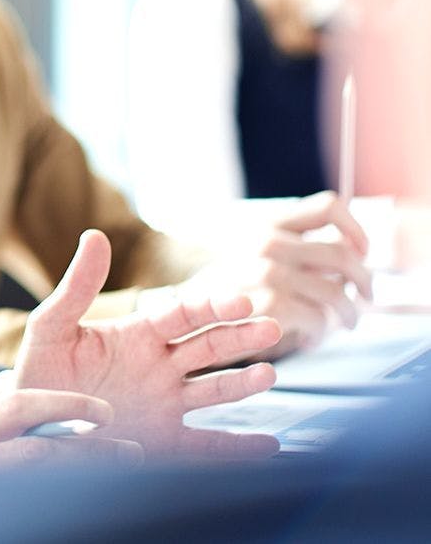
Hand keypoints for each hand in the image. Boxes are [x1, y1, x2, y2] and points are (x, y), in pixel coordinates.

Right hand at [0, 389, 140, 502]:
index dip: (66, 407)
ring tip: (127, 491)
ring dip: (82, 491)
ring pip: (36, 490)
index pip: (15, 409)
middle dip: (91, 455)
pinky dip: (58, 515)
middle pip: (37, 456)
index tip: (106, 415)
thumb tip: (45, 435)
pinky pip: (24, 517)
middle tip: (135, 454)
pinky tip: (87, 516)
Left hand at [14, 230, 279, 457]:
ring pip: (214, 390)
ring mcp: (166, 404)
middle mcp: (160, 367)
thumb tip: (94, 235)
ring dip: (243, 383)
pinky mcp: (164, 442)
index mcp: (137, 335)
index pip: (182, 314)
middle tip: (271, 326)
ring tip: (269, 374)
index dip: (210, 307)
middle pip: (207, 347)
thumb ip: (76, 287)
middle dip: (238, 337)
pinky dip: (237, 448)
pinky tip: (270, 447)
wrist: (32, 423)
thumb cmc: (42, 370)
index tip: (240, 301)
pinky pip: (206, 446)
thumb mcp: (52, 327)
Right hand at [181, 191, 372, 357]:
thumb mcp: (247, 249)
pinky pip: (320, 319)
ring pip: (337, 292)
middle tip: (365, 297)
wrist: (180, 311)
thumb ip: (289, 245)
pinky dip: (321, 332)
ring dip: (348, 312)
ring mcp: (269, 273)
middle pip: (343, 255)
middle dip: (364, 280)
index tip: (361, 250)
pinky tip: (310, 337)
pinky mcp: (270, 305)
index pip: (329, 207)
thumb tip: (348, 251)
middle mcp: (269, 243)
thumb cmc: (219, 287)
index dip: (355, 229)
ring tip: (342, 323)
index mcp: (267, 222)